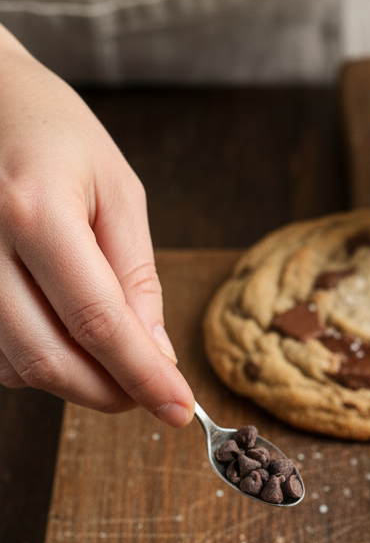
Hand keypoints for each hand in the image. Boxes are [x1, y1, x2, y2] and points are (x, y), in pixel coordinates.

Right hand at [0, 27, 192, 423]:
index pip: (98, 322)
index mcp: (34, 210)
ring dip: (74, 379)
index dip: (144, 377)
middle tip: (150, 393)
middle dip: (110, 392)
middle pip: (49, 358)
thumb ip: (136, 277)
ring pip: (17, 367)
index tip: (180, 408)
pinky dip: (36, 363)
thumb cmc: (53, 134)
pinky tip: (63, 334)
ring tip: (109, 351)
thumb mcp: (117, 190)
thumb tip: (157, 356)